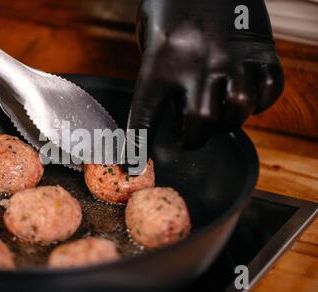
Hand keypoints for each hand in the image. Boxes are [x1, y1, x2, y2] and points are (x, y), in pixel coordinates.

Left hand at [128, 0, 283, 149]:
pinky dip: (259, 103)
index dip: (137, 147)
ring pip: (237, 111)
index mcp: (161, 61)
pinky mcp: (260, 49)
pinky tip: (245, 96)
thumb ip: (157, 76)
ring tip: (219, 116)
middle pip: (200, 123)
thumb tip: (169, 112)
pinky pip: (268, 91)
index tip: (133, 166)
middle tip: (189, 136)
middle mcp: (197, 63)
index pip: (144, 117)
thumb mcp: (150, 38)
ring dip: (228, 123)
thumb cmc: (170, 3)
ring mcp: (232, 56)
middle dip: (193, 140)